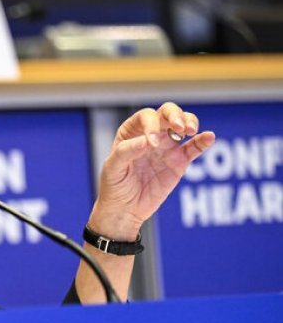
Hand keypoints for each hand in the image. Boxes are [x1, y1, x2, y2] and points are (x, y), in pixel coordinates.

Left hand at [89, 102, 215, 239]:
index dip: (151, 124)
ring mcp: (167, 147)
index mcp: (132, 132)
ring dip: (190, 122)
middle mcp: (151, 135)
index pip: (146, 117)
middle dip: (175, 115)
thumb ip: (126, 152)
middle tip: (179, 128)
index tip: (152, 143)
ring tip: (190, 131)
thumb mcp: (113, 168)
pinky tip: (209, 137)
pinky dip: (203, 141)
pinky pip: (194, 148)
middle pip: (168, 113)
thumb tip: (148, 140)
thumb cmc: (114, 185)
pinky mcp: (180, 162)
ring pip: (184, 125)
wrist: (124, 209)